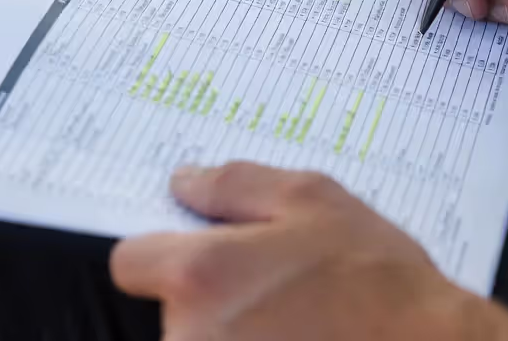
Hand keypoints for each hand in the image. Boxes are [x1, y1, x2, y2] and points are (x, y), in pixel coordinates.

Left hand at [110, 163, 507, 340]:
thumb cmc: (376, 280)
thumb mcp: (314, 200)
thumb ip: (235, 185)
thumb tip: (183, 182)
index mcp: (200, 276)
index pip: (132, 261)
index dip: (163, 252)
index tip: (199, 256)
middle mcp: (190, 336)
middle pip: (171, 310)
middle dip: (211, 299)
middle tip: (275, 291)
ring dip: (235, 333)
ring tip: (298, 323)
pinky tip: (302, 339)